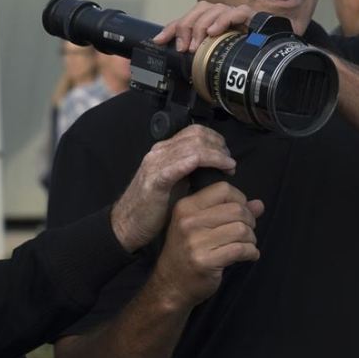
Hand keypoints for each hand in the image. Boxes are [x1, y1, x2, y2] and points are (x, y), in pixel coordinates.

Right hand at [110, 125, 236, 252]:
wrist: (127, 225)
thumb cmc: (153, 208)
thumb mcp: (175, 183)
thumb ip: (190, 172)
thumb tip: (215, 169)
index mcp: (164, 151)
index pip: (195, 132)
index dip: (216, 140)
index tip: (227, 156)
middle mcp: (160, 152)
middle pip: (197, 135)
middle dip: (219, 146)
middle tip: (231, 162)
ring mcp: (157, 164)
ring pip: (194, 146)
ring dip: (217, 154)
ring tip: (229, 166)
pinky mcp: (156, 180)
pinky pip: (183, 163)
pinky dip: (206, 161)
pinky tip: (220, 168)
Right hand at [150, 182, 264, 309]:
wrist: (171, 285)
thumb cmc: (187, 253)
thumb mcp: (201, 226)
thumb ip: (229, 211)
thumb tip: (259, 204)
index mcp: (186, 207)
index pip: (223, 189)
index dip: (240, 199)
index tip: (241, 213)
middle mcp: (188, 221)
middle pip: (236, 209)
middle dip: (249, 221)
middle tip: (247, 232)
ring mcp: (195, 242)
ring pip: (241, 229)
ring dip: (251, 238)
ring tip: (247, 245)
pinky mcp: (205, 261)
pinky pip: (240, 249)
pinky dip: (251, 252)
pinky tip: (249, 255)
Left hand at [152, 1, 254, 53]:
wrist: (263, 57)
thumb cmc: (236, 54)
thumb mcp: (211, 55)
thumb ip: (193, 52)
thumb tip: (172, 55)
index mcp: (209, 21)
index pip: (186, 19)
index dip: (171, 29)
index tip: (159, 41)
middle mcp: (220, 13)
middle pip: (199, 9)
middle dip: (187, 28)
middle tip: (184, 48)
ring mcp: (233, 13)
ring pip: (214, 9)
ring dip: (202, 26)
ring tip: (198, 46)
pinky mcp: (248, 16)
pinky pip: (236, 12)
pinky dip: (223, 20)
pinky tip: (214, 32)